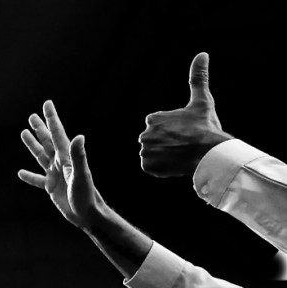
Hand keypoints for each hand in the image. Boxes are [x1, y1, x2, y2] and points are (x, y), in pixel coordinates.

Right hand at [18, 100, 107, 230]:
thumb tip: (78, 136)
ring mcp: (55, 174)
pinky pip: (37, 179)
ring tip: (24, 133)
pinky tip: (20, 173)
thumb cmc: (87, 194)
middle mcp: (60, 163)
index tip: (47, 104)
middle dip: (40, 128)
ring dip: (33, 145)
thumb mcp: (81, 174)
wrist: (87, 214)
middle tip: (32, 116)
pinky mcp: (51, 187)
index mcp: (66, 157)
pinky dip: (29, 176)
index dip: (51, 118)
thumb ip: (79, 155)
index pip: (57, 134)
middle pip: (47, 141)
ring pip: (41, 156)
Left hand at [138, 52, 232, 177]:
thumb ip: (198, 78)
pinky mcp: (147, 166)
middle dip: (168, 143)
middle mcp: (144, 134)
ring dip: (165, 155)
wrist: (208, 154)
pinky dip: (161, 168)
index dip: (175, 130)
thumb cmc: (206, 127)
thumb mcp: (203, 101)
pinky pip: (152, 168)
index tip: (186, 132)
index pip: (160, 126)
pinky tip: (174, 164)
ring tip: (181, 154)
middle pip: (156, 140)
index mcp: (153, 119)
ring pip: (154, 154)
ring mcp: (145, 151)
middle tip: (185, 145)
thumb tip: (202, 54)